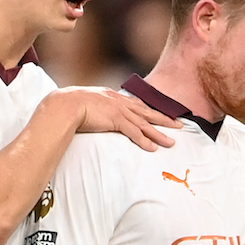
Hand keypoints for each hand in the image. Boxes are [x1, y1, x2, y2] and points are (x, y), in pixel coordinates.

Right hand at [54, 87, 179, 150]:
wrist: (65, 104)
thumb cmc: (68, 105)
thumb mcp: (84, 102)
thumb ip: (92, 107)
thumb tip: (91, 114)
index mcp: (112, 95)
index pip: (136, 104)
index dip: (150, 110)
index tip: (161, 115)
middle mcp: (119, 101)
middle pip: (147, 112)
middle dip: (164, 119)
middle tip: (179, 125)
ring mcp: (119, 110)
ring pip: (145, 124)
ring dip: (159, 134)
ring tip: (172, 142)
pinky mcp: (116, 120)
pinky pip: (135, 132)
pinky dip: (145, 140)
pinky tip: (154, 148)